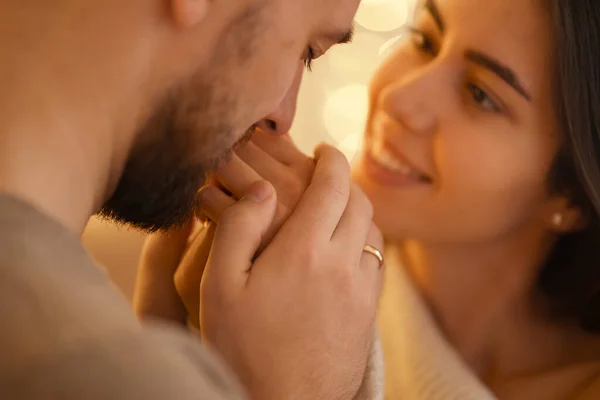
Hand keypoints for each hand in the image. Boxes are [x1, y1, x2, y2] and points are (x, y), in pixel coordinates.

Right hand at [195, 144, 382, 398]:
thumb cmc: (241, 348)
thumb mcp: (219, 286)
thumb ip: (239, 228)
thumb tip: (265, 189)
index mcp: (304, 250)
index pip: (332, 184)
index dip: (330, 159)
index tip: (323, 149)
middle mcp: (342, 264)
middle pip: (359, 202)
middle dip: (345, 179)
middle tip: (326, 174)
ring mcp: (361, 291)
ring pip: (373, 232)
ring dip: (357, 211)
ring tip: (334, 211)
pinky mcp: (369, 314)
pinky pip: (376, 263)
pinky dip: (364, 243)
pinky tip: (343, 253)